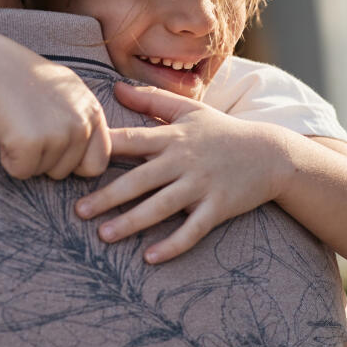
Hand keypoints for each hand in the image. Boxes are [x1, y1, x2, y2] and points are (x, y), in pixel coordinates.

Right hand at [0, 41, 110, 179]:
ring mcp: (59, 132)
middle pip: (66, 172)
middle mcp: (82, 121)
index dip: (71, 162)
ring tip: (16, 121)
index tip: (50, 141)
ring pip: (43, 172)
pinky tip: (5, 129)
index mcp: (92, 110)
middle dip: (43, 158)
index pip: (97, 163)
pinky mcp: (32, 143)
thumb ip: (82, 122)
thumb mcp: (64, 93)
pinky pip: (21, 172)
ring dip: (25, 155)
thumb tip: (93, 165)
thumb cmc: (21, 80)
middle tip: (27, 123)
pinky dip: (8, 158)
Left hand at [74, 82, 293, 262]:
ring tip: (105, 236)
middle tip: (79, 212)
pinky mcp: (218, 206)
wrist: (271, 153)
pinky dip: (172, 245)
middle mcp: (183, 160)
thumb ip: (150, 101)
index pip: (131, 141)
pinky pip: (192, 229)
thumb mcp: (189, 110)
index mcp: (172, 137)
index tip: (75, 158)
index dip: (103, 149)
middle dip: (108, 196)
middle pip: (139, 179)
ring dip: (132, 222)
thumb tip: (115, 88)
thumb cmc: (223, 131)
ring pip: (161, 206)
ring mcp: (201, 185)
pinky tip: (150, 258)